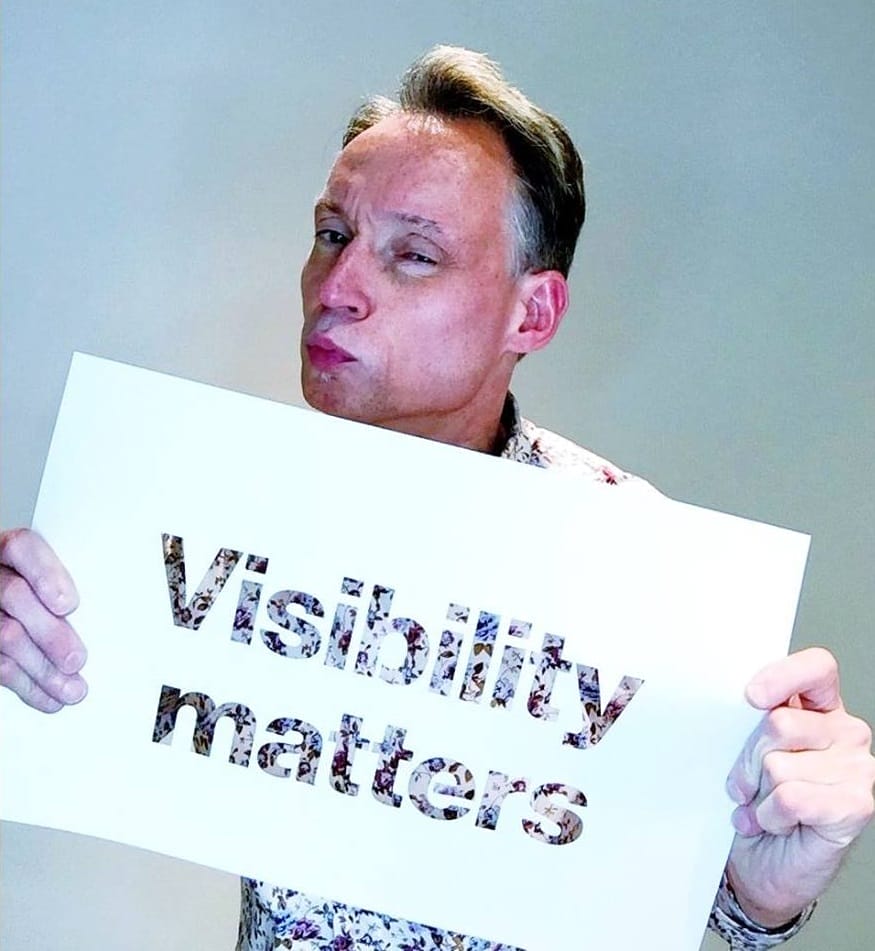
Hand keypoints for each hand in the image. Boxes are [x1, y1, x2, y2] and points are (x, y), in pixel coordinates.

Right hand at [0, 528, 86, 711]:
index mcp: (10, 551)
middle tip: (77, 659)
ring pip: (4, 634)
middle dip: (49, 632)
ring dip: (41, 669)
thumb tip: (112, 614)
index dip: (45, 575)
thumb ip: (68, 587)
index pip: (22, 548)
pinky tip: (49, 697)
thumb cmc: (42, 590)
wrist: (9, 602)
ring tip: (72, 689)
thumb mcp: (53, 577)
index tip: (68, 604)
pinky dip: (26, 686)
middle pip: (13, 595)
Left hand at [725, 647, 874, 926]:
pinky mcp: (856, 805)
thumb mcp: (744, 751)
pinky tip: (777, 823)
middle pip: (779, 722)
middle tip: (749, 782)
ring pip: (778, 764)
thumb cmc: (753, 800)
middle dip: (748, 758)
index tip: (752, 697)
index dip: (783, 676)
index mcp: (818, 708)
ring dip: (759, 794)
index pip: (817, 668)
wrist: (760, 864)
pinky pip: (791, 798)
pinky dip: (772, 816)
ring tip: (765, 806)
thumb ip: (749, 721)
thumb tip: (740, 705)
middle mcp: (843, 732)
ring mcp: (857, 768)